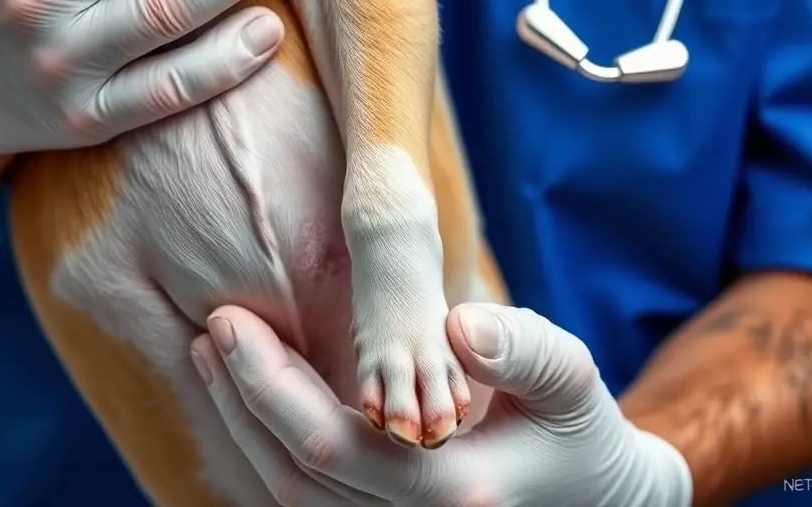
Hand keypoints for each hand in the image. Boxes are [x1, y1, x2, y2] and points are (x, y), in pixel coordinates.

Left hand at [192, 304, 693, 506]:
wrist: (602, 501)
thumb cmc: (583, 431)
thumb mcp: (570, 380)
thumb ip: (521, 351)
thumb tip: (455, 326)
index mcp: (454, 492)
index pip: (329, 446)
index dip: (266, 384)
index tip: (228, 322)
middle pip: (294, 478)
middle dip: (240, 401)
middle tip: (210, 331)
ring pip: (292, 501)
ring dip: (242, 428)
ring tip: (213, 360)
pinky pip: (313, 502)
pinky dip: (269, 453)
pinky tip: (252, 405)